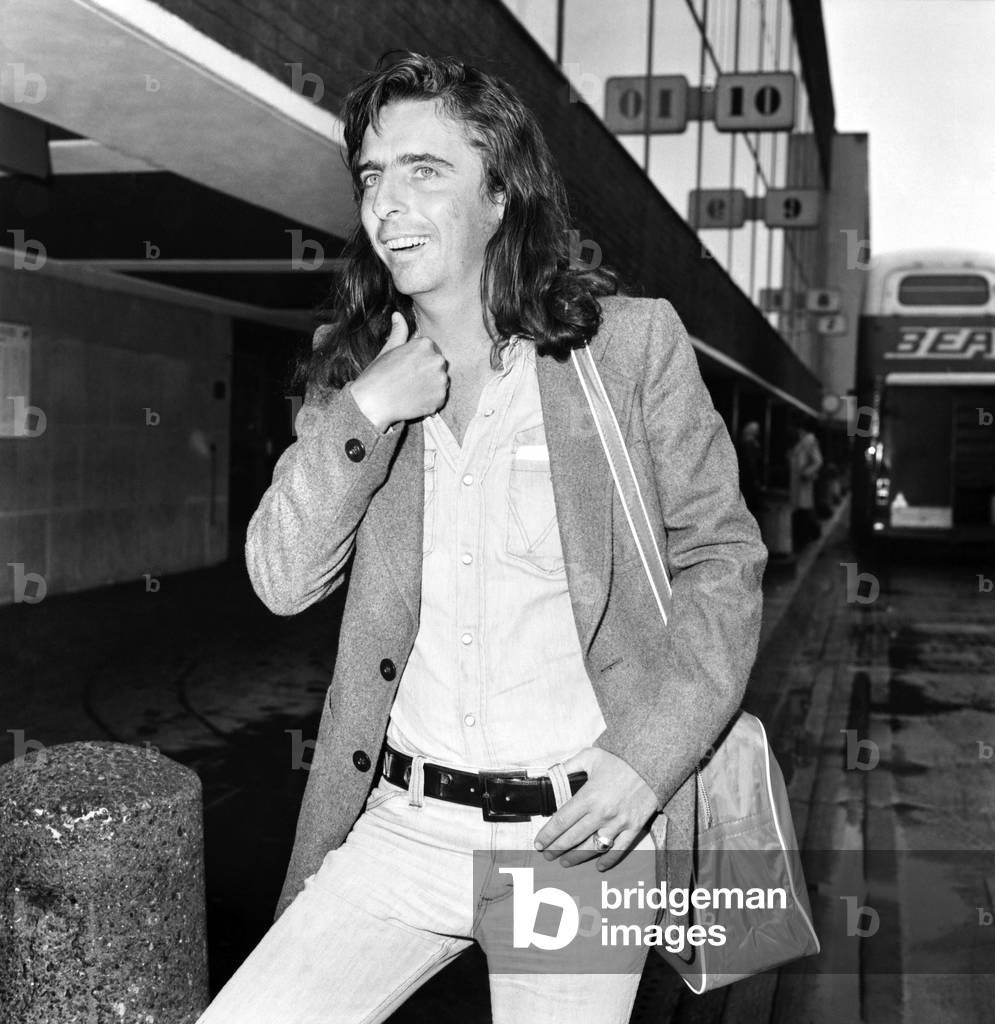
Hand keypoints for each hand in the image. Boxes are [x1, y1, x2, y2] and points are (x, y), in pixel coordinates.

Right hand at [350, 311, 449, 430]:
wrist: (373, 402)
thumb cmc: (378, 374)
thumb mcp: (388, 349)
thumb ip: (399, 332)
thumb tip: (398, 315)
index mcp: (426, 344)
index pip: (429, 350)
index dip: (417, 360)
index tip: (406, 368)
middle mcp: (437, 360)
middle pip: (437, 365)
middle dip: (427, 372)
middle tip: (408, 381)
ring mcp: (441, 381)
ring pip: (440, 382)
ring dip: (430, 387)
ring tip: (410, 391)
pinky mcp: (440, 399)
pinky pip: (439, 399)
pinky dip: (430, 401)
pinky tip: (414, 401)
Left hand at [533, 748, 660, 870]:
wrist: (652, 762)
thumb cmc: (620, 758)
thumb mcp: (590, 756)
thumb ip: (569, 766)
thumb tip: (551, 773)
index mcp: (588, 796)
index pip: (561, 821)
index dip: (547, 835)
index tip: (538, 843)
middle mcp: (601, 813)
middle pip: (573, 838)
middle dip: (557, 849)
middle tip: (547, 855)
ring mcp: (618, 823)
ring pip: (592, 847)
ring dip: (576, 857)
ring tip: (565, 862)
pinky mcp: (634, 827)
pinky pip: (619, 849)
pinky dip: (608, 860)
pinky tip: (598, 866)